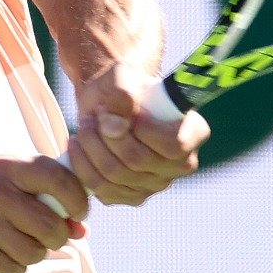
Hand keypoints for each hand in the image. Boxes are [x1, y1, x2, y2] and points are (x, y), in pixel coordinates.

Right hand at [0, 157, 89, 272]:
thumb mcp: (3, 179)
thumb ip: (43, 196)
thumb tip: (82, 230)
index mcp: (7, 165)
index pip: (57, 177)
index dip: (78, 199)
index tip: (79, 213)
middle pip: (49, 225)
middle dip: (57, 238)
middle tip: (49, 237)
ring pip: (32, 251)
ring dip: (34, 254)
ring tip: (20, 244)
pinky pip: (10, 267)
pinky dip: (14, 266)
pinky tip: (2, 254)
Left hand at [67, 64, 208, 205]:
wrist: (108, 103)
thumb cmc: (124, 85)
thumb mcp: (124, 77)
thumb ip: (122, 95)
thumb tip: (114, 126)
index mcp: (193, 133)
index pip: (174, 145)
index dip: (145, 130)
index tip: (127, 110)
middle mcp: (180, 164)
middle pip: (137, 160)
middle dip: (107, 135)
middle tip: (95, 114)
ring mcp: (156, 184)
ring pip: (115, 174)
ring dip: (92, 147)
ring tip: (85, 125)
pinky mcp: (131, 195)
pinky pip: (102, 188)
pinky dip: (83, 165)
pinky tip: (79, 146)